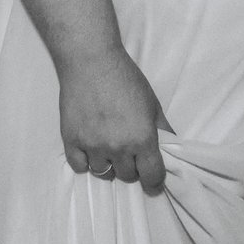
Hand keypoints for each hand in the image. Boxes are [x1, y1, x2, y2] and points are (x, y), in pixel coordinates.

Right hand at [58, 51, 169, 193]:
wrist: (91, 61)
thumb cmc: (125, 77)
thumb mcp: (152, 102)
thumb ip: (163, 128)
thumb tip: (171, 147)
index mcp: (142, 138)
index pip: (152, 176)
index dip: (155, 182)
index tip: (152, 180)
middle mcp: (118, 147)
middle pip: (128, 176)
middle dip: (132, 167)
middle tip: (129, 151)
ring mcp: (92, 146)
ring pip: (103, 173)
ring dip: (109, 164)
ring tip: (109, 145)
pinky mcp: (71, 140)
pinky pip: (80, 166)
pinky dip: (86, 161)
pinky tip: (90, 147)